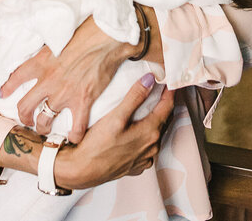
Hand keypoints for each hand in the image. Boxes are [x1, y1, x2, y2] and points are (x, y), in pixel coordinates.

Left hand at [0, 16, 132, 142]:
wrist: (105, 38)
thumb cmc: (85, 32)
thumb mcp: (57, 38)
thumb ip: (49, 52)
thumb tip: (48, 53)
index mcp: (40, 63)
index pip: (16, 78)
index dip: (7, 88)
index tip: (3, 94)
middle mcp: (48, 81)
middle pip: (24, 107)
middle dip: (24, 117)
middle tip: (27, 120)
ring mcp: (64, 94)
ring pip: (44, 121)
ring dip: (43, 128)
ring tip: (46, 130)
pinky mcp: (83, 101)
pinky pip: (76, 127)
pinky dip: (74, 135)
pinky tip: (74, 137)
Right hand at [53, 74, 172, 189]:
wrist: (82, 171)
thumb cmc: (96, 145)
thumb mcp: (115, 117)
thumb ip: (134, 97)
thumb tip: (150, 80)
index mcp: (150, 132)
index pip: (167, 107)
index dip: (169, 92)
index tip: (169, 81)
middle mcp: (151, 147)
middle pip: (163, 120)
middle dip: (163, 105)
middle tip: (161, 91)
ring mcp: (144, 159)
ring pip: (156, 135)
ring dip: (155, 121)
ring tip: (150, 108)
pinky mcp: (136, 166)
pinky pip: (147, 148)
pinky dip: (146, 136)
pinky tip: (138, 131)